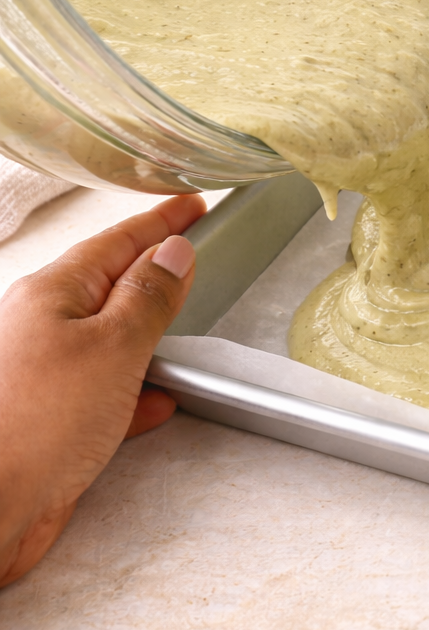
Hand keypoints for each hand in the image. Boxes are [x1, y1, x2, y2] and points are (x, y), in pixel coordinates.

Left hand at [0, 194, 204, 587]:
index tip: (191, 204)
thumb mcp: (112, 348)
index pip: (116, 243)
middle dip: (149, 269)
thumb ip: (149, 299)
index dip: (160, 222)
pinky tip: (158, 401)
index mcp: (51, 296)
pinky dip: (136, 390)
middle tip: (188, 250)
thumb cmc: (36, 424)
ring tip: (182, 320)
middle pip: (106, 285)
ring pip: (106, 339)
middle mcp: (40, 328)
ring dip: (146, 331)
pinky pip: (103, 393)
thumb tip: (174, 255)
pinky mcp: (49, 423)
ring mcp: (42, 376)